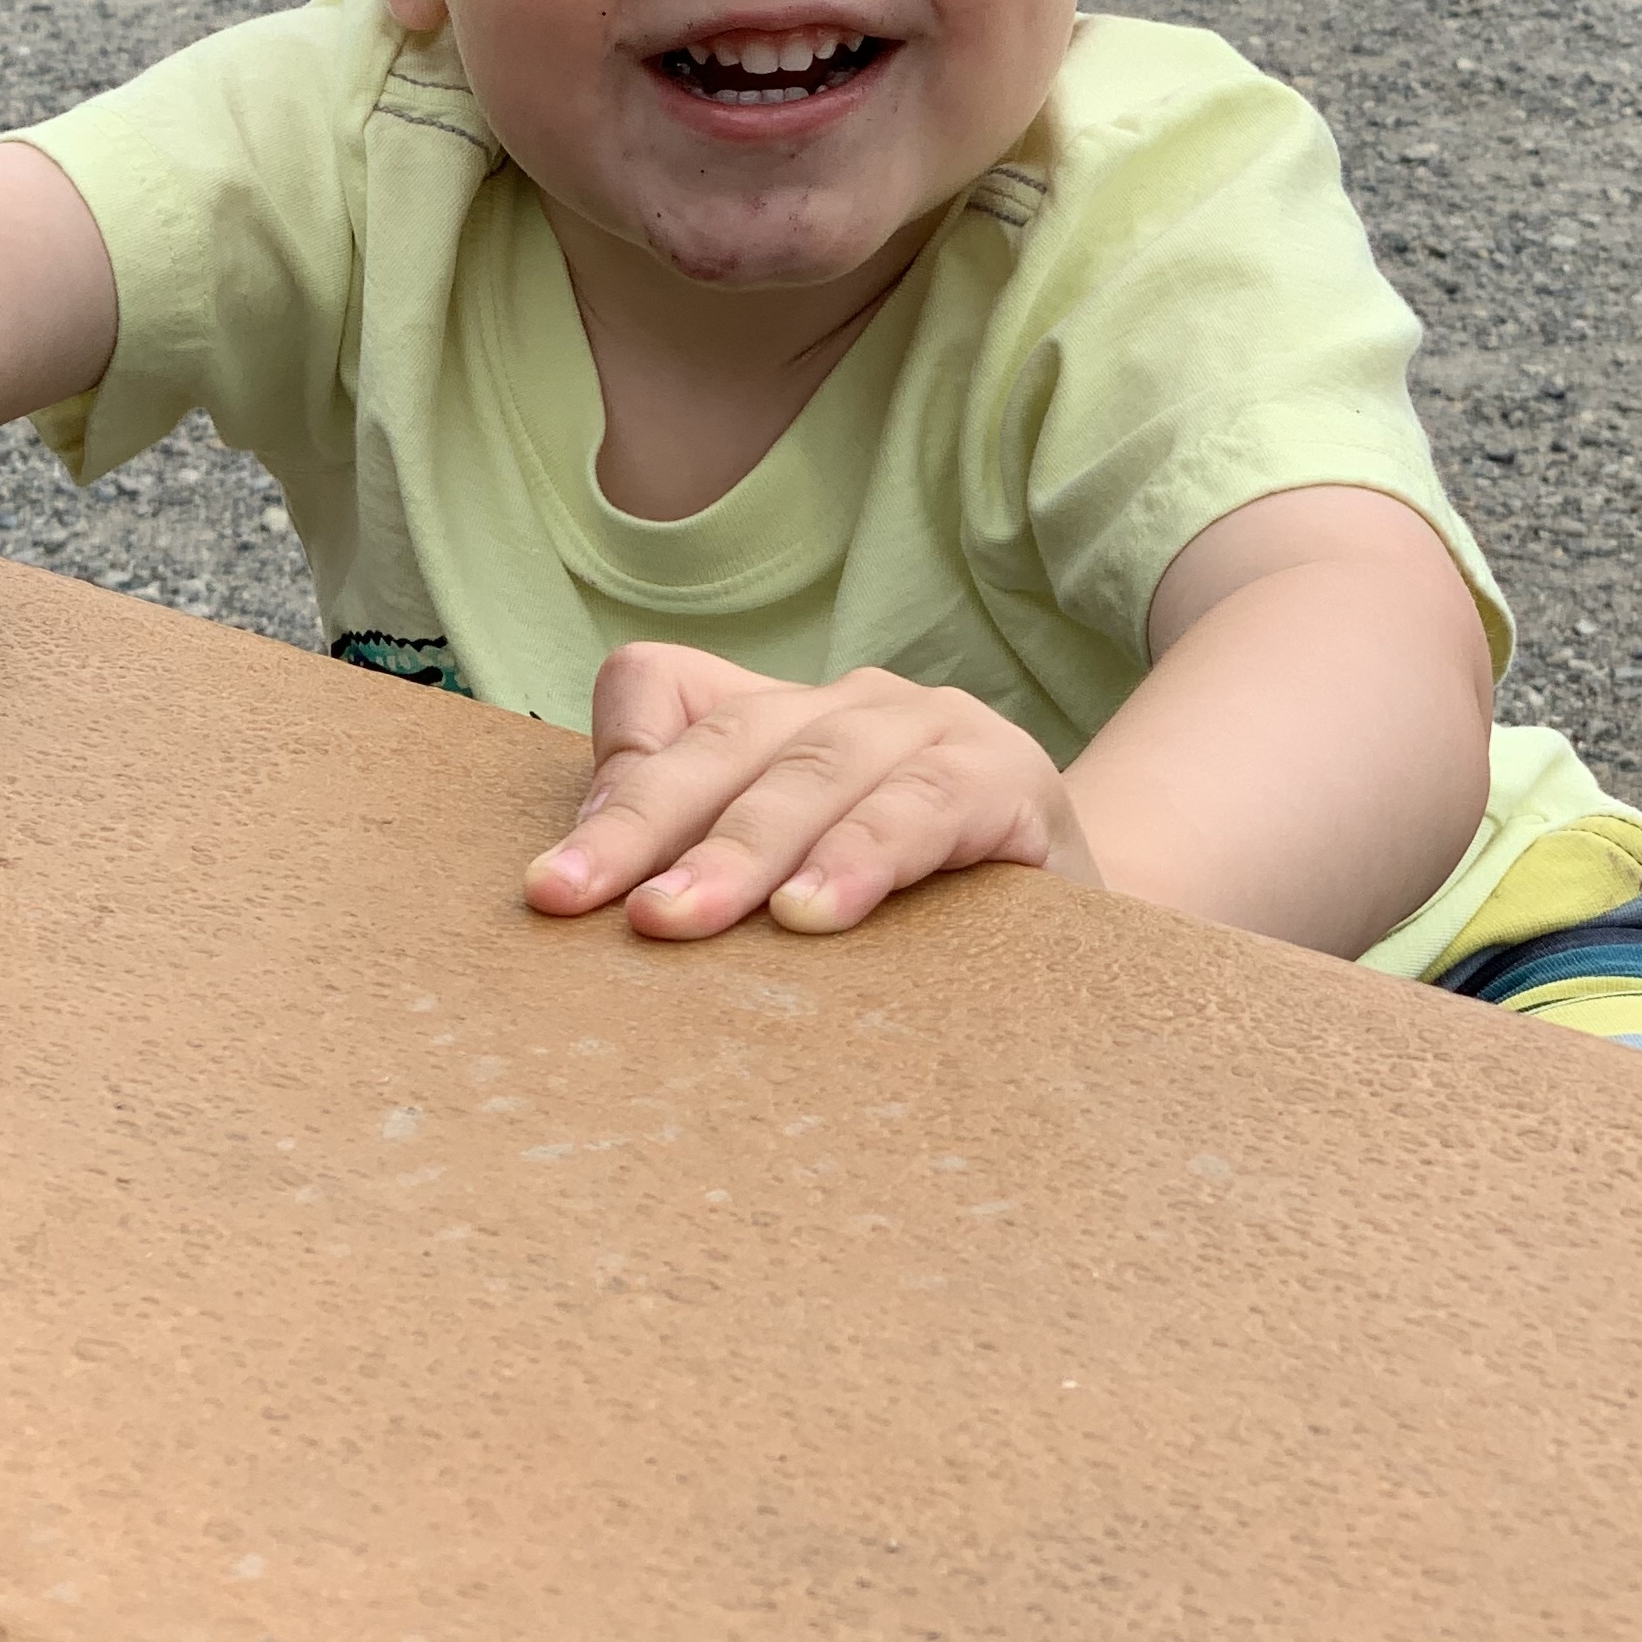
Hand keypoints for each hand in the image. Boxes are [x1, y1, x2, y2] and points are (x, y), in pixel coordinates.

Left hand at [524, 643, 1098, 939]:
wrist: (1084, 951)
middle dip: (643, 825)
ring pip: (815, 772)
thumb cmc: (912, 924)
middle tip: (570, 901)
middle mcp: (850, 703)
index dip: (614, 771)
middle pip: (725, 743)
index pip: (665, 690)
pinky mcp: (1009, 779)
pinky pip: (924, 808)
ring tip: (672, 919)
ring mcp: (933, 728)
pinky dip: (862, 857)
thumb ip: (702, 860)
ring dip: (739, 850)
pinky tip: (813, 913)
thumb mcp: (792, 886)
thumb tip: (582, 879)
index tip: (557, 884)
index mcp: (781, 717)